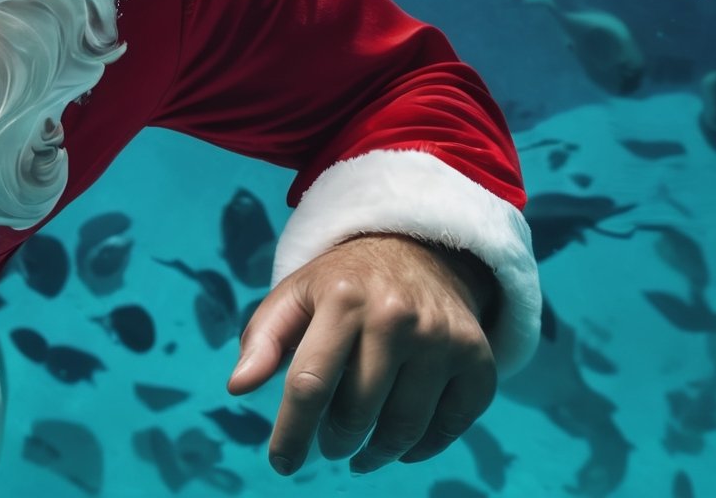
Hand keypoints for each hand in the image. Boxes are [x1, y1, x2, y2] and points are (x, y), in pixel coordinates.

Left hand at [227, 233, 497, 474]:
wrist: (422, 252)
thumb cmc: (343, 284)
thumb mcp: (295, 296)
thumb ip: (261, 338)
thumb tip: (237, 387)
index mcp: (343, 300)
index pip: (310, 384)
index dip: (291, 433)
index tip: (282, 463)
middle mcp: (396, 317)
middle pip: (357, 413)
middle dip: (335, 441)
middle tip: (328, 445)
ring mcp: (442, 339)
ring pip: (404, 427)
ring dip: (376, 453)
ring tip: (359, 453)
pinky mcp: (478, 359)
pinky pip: (451, 425)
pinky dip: (423, 447)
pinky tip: (400, 446)